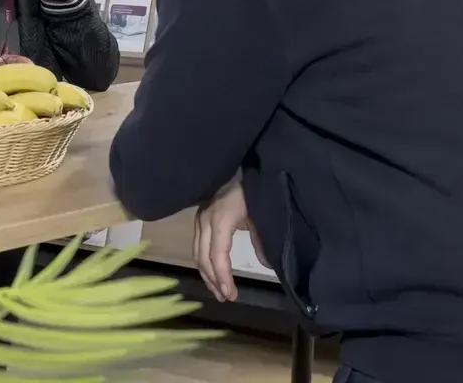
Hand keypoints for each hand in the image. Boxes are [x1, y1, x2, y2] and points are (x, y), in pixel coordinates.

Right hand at [193, 178, 267, 302]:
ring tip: (218, 291)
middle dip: (213, 280)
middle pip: (203, 258)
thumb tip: (265, 264)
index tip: (231, 294)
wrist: (231, 165)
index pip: (217, 255)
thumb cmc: (247, 189)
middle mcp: (205, 222)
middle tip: (226, 298)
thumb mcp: (258, 213)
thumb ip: (260, 239)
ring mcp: (199, 220)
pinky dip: (203, 262)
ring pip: (197, 253)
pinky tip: (212, 271)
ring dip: (206, 274)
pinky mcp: (199, 219)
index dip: (223, 277)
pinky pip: (197, 246)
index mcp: (220, 221)